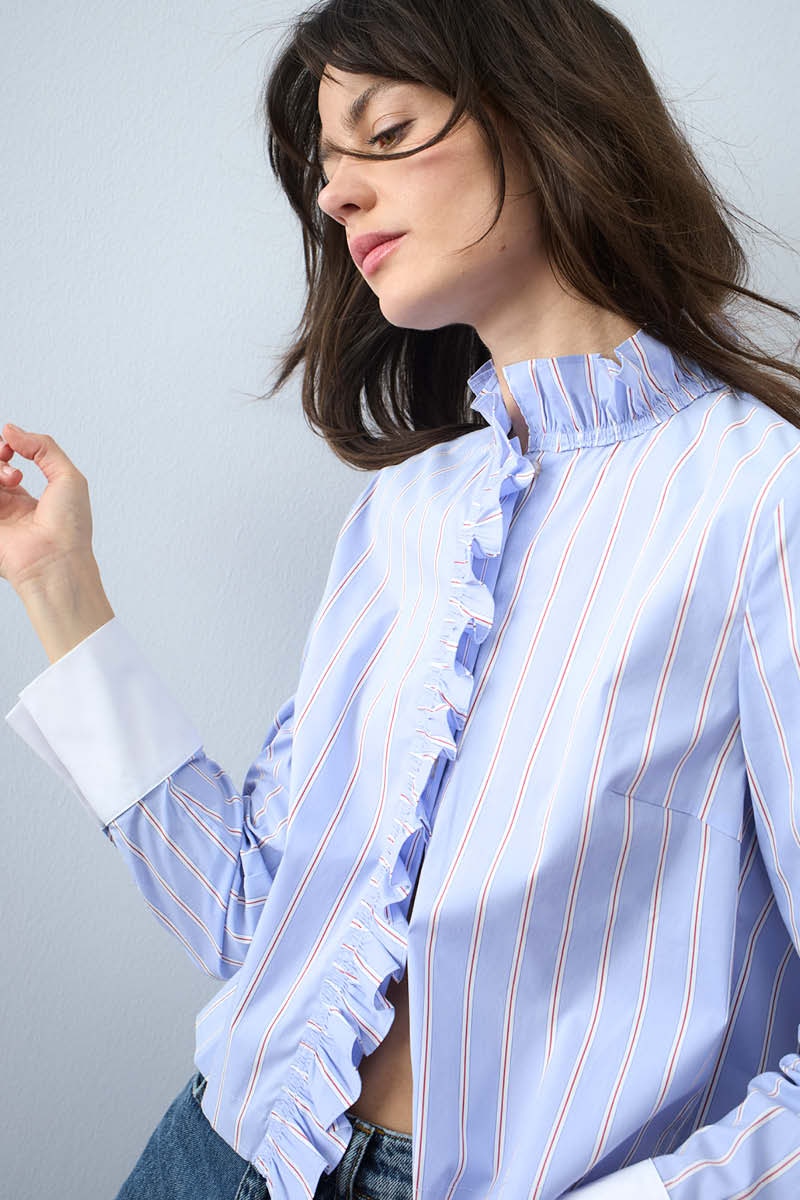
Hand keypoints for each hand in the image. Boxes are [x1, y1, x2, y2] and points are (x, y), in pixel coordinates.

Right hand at [0, 424, 96, 593]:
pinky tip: (4, 484)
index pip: (8, 463)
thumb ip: (43, 447)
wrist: (57, 559)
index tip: (12, 446)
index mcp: (33, 498)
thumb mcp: (69, 477)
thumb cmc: (70, 528)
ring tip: (13, 478)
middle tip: (9, 458)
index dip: (8, 446)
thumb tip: (11, 430)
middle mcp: (11, 507)